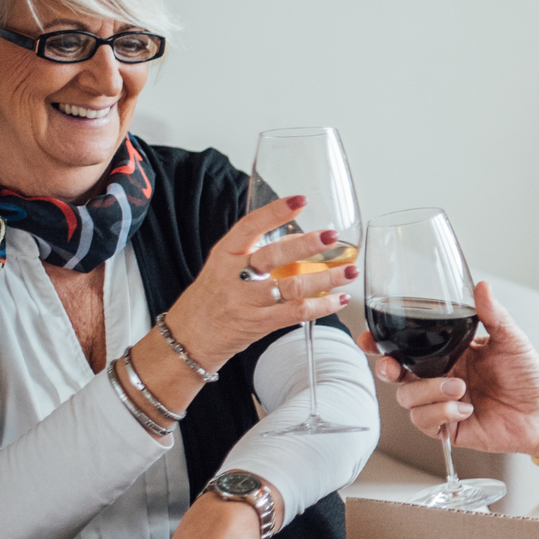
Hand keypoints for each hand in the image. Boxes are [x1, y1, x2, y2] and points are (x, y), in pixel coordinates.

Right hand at [164, 195, 358, 371]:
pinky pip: (296, 313)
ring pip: (293, 286)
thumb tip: (298, 240)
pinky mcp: (258, 324)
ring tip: (349, 270)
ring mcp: (247, 301)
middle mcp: (234, 276)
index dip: (275, 212)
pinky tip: (339, 299)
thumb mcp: (222, 267)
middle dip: (307, 245)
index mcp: (225, 254)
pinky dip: (322, 306)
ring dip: (326, 278)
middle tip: (332, 236)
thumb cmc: (210, 299)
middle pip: (274, 255)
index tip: (300, 200)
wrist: (189, 338)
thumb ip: (254, 253)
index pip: (250, 226)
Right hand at [357, 280, 538, 456]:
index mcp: (449, 353)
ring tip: (460, 388)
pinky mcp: (449, 428)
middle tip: (394, 368)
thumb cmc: (530, 375)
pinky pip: (426, 423)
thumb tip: (482, 286)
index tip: (368, 339)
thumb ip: (493, 315)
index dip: (380, 344)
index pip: (405, 347)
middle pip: (395, 375)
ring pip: (407, 400)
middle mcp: (441, 377)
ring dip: (430, 393)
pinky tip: (466, 409)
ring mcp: (443, 404)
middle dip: (387, 370)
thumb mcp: (510, 339)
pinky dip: (443, 414)